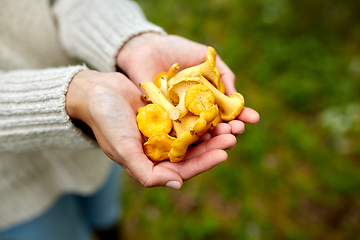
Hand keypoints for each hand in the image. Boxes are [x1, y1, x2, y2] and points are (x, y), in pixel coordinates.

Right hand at [66, 70, 237, 188]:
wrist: (97, 92)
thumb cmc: (106, 121)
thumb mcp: (122, 149)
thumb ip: (146, 173)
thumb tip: (178, 186)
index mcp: (150, 162)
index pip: (182, 169)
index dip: (204, 163)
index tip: (224, 154)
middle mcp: (159, 149)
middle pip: (192, 152)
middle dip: (213, 145)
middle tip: (233, 136)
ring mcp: (163, 131)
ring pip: (193, 134)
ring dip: (211, 130)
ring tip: (230, 123)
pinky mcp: (165, 114)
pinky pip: (187, 116)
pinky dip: (200, 115)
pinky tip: (215, 109)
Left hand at [116, 33, 259, 134]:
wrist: (147, 47)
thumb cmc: (177, 50)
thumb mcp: (206, 57)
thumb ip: (222, 74)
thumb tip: (237, 96)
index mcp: (207, 98)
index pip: (226, 111)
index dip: (240, 115)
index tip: (254, 119)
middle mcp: (194, 111)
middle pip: (215, 125)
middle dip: (229, 129)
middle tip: (238, 130)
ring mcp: (178, 117)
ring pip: (198, 132)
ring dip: (213, 137)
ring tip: (227, 137)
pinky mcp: (161, 120)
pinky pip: (176, 131)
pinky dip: (189, 137)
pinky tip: (202, 139)